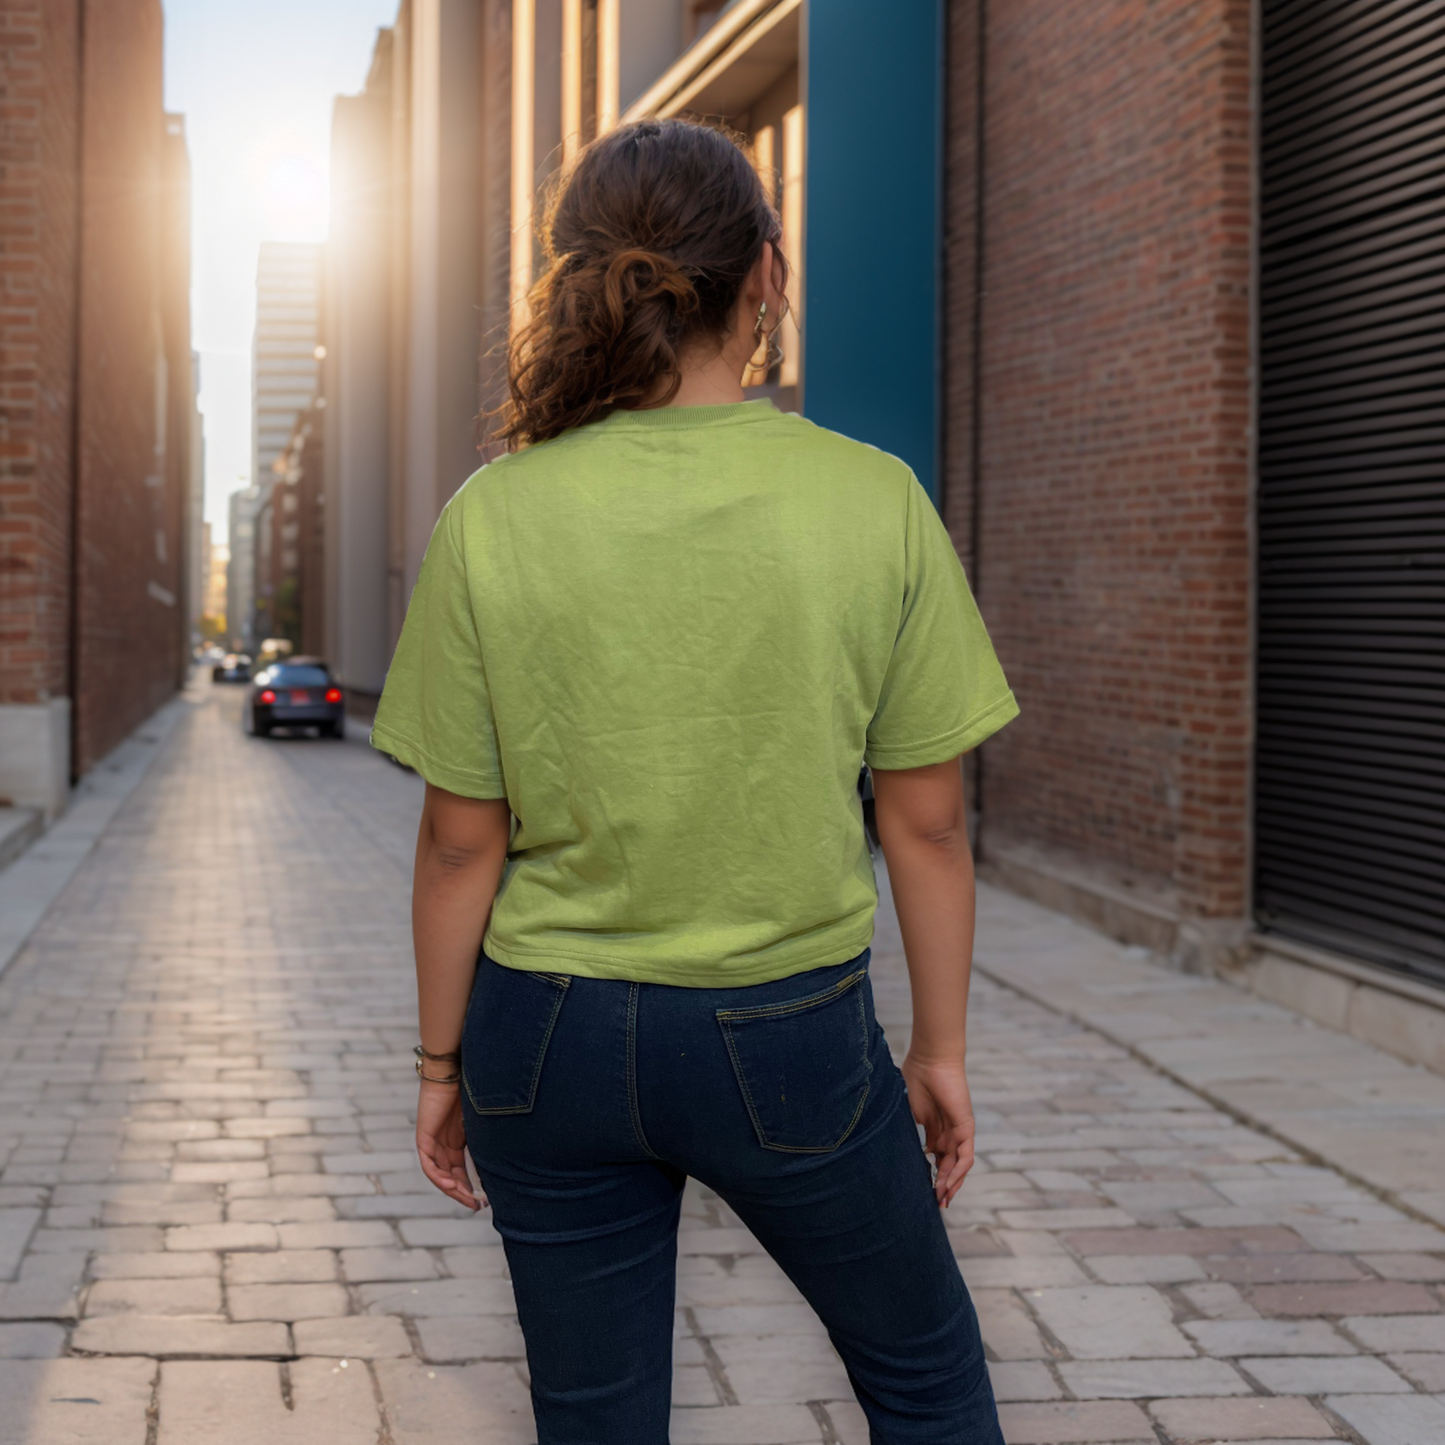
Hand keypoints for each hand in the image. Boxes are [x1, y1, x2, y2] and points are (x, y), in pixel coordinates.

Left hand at [415, 1081, 484, 1210]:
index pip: (463, 1171)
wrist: (454, 1070)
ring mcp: (433, 1143)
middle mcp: (445, 1145)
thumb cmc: (472, 1089)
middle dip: (464, 1193)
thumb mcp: (482, 1120)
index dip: (473, 1187)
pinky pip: (429, 1165)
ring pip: (440, 1175)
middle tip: (478, 1205)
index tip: (486, 1200)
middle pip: (452, 1177)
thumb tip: (508, 1159)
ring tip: (467, 1199)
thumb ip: (487, 1138)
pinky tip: (450, 1185)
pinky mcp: (424, 1138)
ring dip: (453, 1189)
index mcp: (458, 1142)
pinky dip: (438, 1177)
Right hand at [902, 1054, 975, 1206]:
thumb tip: (901, 1153)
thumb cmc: (915, 1078)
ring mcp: (958, 1131)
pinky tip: (948, 1184)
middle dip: (942, 1185)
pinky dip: (958, 1172)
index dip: (931, 1176)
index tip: (922, 1191)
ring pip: (958, 1165)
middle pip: (948, 1165)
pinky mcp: (966, 1128)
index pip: (936, 1158)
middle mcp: (947, 1133)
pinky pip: (965, 1156)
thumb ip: (908, 1131)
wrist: (930, 1060)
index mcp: (933, 1128)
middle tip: (935, 1204)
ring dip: (950, 1183)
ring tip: (941, 1199)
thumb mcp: (907, 1111)